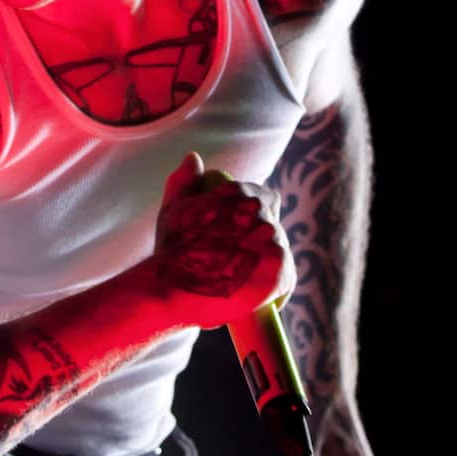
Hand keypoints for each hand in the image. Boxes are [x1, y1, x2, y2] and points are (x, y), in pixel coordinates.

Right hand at [153, 152, 293, 328]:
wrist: (173, 288)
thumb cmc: (169, 250)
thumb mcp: (173, 210)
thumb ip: (184, 181)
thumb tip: (194, 157)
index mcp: (239, 193)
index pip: (265, 198)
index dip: (256, 214)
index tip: (242, 231)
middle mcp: (262, 214)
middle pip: (273, 227)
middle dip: (259, 241)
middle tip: (238, 262)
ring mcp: (274, 242)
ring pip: (279, 253)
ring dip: (267, 264)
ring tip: (244, 282)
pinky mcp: (281, 272)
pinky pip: (287, 282)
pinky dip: (276, 290)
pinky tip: (261, 298)